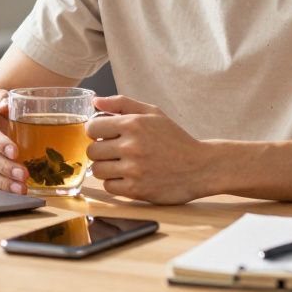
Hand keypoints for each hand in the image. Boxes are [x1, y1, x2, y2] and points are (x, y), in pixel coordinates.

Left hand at [86, 95, 213, 204]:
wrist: (200, 167)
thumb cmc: (174, 139)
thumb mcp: (153, 113)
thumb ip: (122, 104)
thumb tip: (95, 101)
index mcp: (133, 123)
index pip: (91, 128)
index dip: (96, 131)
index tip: (105, 135)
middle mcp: (131, 146)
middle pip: (92, 150)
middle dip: (101, 151)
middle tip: (115, 152)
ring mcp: (133, 169)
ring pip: (97, 170)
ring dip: (106, 168)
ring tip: (122, 165)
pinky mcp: (136, 190)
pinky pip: (108, 186)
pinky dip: (116, 183)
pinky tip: (129, 177)